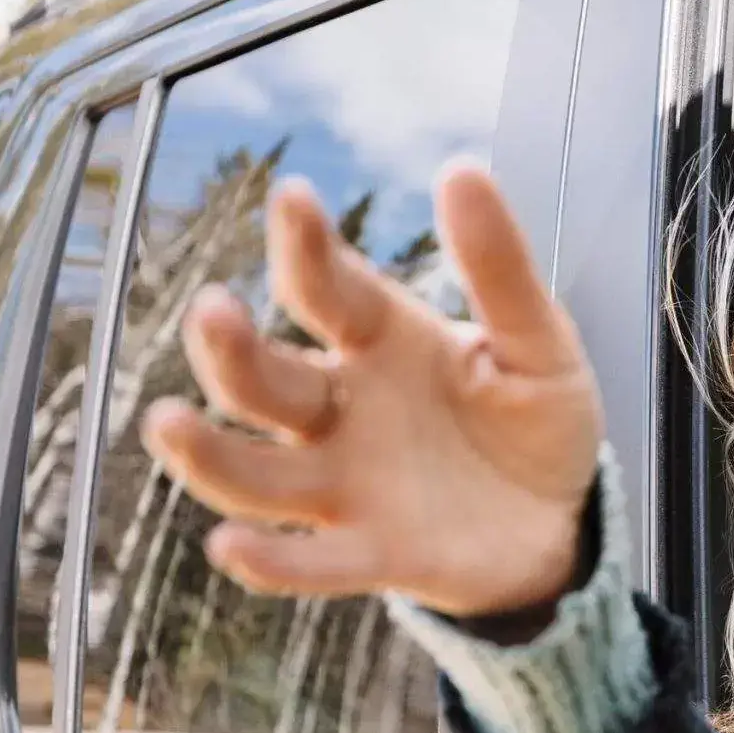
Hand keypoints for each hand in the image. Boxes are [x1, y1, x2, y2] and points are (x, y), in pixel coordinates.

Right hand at [144, 162, 603, 619]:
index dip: (305, 247)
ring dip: (209, 454)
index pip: (327, 289)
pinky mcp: (374, 555)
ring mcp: (348, 485)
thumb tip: (462, 170)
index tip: (294, 197)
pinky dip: (272, 562)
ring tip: (169, 424)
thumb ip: (500, 270)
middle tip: (213, 313)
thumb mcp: (539, 343)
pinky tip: (232, 550)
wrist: (564, 520)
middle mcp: (343, 410)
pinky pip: (311, 562)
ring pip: (256, 473)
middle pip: (265, 381)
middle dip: (230, 349)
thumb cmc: (539, 421)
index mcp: (381, 342)